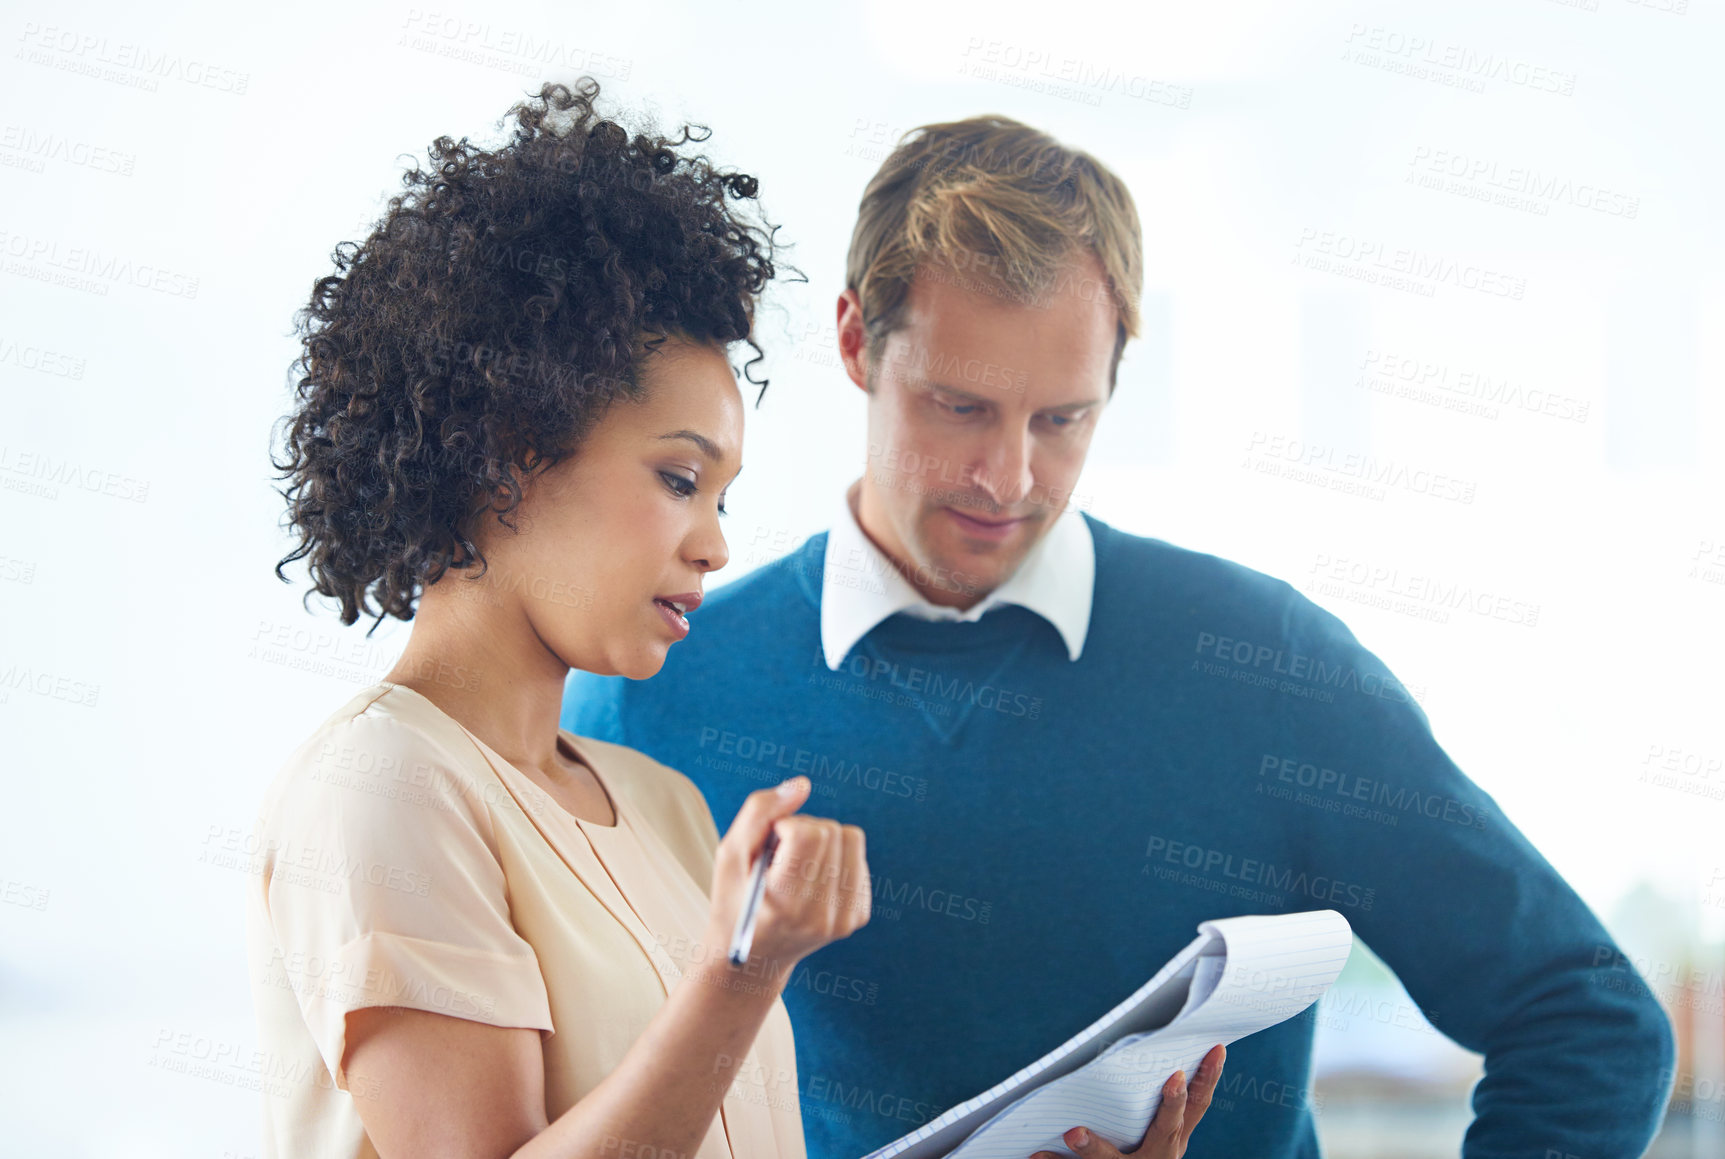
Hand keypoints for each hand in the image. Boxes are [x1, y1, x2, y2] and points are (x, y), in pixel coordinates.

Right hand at [702, 776, 869, 987]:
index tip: (770, 846)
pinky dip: (836, 858)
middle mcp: (822, 915)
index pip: (809, 833)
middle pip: (831, 831)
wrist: (755, 957)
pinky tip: (812, 880)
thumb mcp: (730, 854)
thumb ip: (760, 812)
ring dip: (822, 842)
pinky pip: (858, 857)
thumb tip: (802, 784)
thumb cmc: (736, 900)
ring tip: (796, 868)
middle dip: (804, 831)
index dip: (786, 826)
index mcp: (786, 903)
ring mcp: (845, 919)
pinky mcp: (858, 916)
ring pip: (850, 839)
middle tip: (780, 859)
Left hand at [1029, 1044, 1224, 1158]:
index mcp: (1173, 1140)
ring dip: (1094, 1147)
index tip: (1217, 1047)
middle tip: (1174, 1078)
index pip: (1197, 1107)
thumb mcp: (1154, 1135)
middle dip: (1172, 1106)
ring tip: (1074, 1132)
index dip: (1209, 1078)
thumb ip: (1155, 1103)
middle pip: (1167, 1132)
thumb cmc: (1136, 1153)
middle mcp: (1159, 1158)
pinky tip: (1035, 1154)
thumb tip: (1151, 1051)